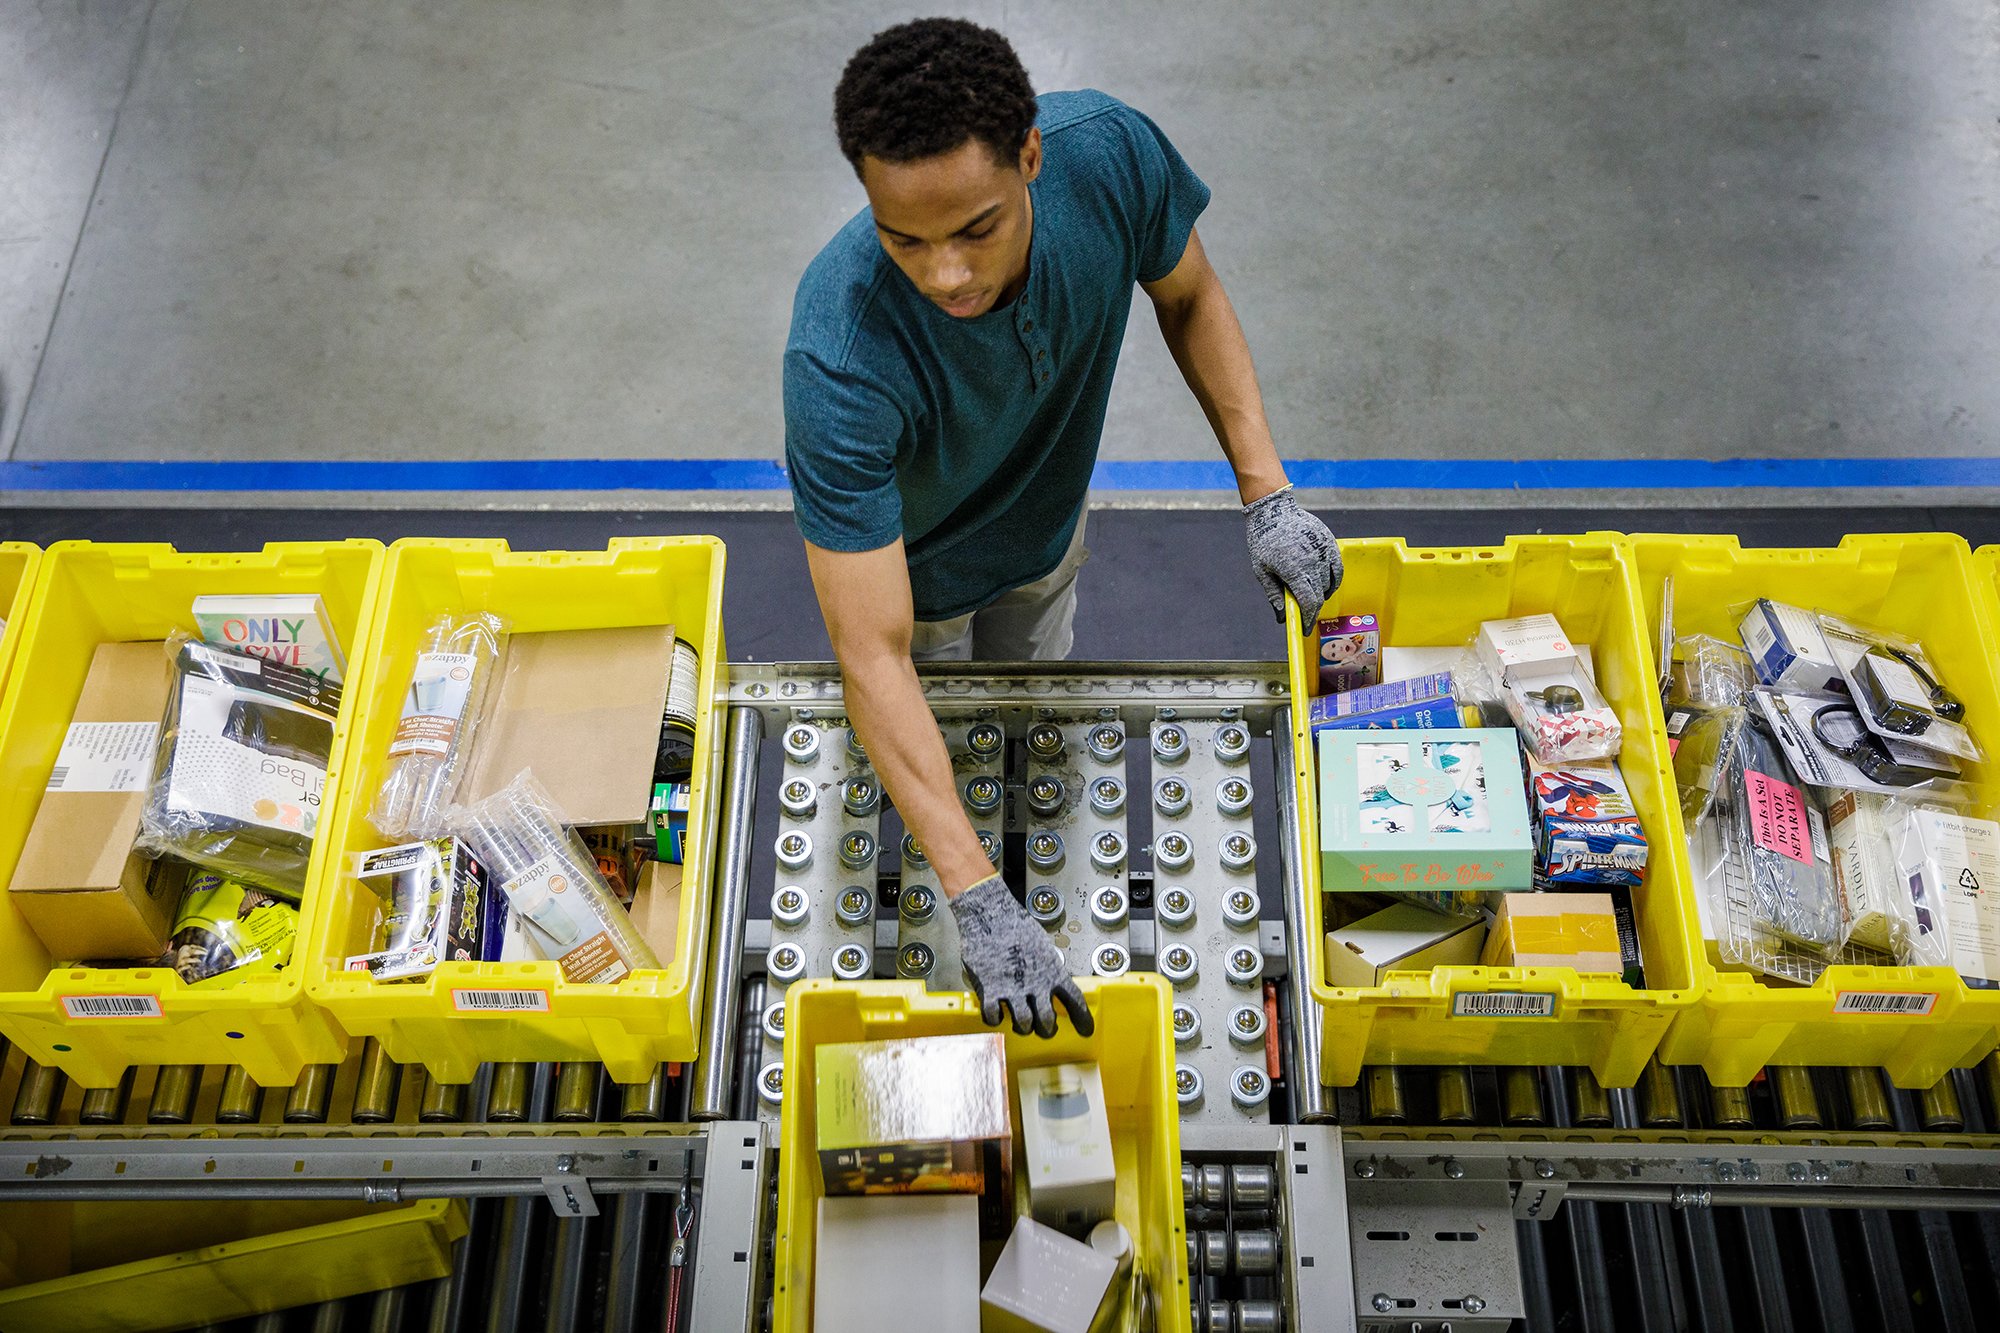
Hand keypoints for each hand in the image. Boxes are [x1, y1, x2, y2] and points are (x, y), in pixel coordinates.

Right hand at [949, 875, 1093, 1037]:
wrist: (990, 914)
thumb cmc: (1015, 925)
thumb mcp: (1042, 946)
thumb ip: (1048, 968)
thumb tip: (1052, 984)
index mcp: (1052, 970)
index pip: (1075, 1000)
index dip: (1082, 1019)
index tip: (1085, 1029)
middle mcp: (1035, 982)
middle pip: (1047, 1020)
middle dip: (1047, 1029)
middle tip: (1045, 1028)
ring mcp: (1012, 988)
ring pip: (1023, 1023)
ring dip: (1024, 1027)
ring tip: (1022, 1023)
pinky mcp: (989, 988)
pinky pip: (994, 1016)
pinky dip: (996, 1019)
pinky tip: (998, 1013)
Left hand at [1244, 484, 1340, 624]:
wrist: (1274, 510)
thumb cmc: (1263, 540)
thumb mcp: (1261, 570)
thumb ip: (1274, 594)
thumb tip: (1282, 617)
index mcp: (1293, 570)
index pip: (1309, 602)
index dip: (1308, 619)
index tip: (1304, 629)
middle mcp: (1312, 562)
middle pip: (1319, 596)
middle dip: (1313, 610)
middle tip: (1306, 616)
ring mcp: (1323, 552)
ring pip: (1329, 584)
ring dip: (1322, 595)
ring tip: (1311, 597)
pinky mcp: (1329, 543)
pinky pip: (1337, 569)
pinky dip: (1333, 581)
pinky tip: (1325, 585)